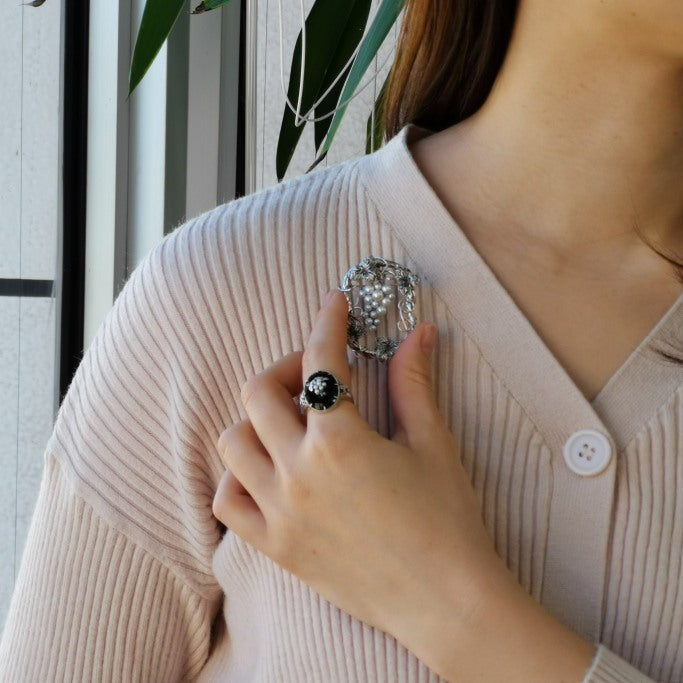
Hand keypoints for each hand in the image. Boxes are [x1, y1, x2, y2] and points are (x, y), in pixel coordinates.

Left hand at [212, 290, 594, 680]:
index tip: (332, 305)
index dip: (326, 323)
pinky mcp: (275, 547)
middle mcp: (298, 473)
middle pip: (258, 393)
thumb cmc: (447, 522)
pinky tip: (270, 471)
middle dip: (284, 368)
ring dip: (257, 421)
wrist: (446, 601)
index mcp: (340, 442)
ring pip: (232, 443)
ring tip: (292, 424)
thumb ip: (414, 384)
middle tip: (316, 374)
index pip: (320, 362)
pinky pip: (228, 502)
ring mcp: (280, 512)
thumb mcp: (432, 445)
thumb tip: (418, 334)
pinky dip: (239, 477)